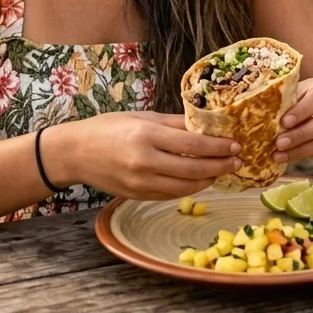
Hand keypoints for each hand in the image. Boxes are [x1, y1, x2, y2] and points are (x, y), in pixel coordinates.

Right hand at [52, 112, 240, 200]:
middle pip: (194, 168)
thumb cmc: (107, 128)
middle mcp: (145, 161)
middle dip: (221, 165)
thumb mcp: (141, 117)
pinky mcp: (138, 195)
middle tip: (237, 161)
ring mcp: (141, 182)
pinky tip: (200, 180)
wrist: (75, 153)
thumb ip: (174, 123)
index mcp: (147, 136)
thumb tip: (204, 125)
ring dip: (209, 180)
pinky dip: (190, 188)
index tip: (236, 144)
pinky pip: (171, 194)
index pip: (193, 144)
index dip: (218, 146)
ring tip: (222, 171)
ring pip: (186, 186)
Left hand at [272, 71, 312, 163]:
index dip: (303, 111)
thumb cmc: (312, 94)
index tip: (284, 122)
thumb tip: (269, 116)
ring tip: (281, 155)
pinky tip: (293, 156)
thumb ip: (291, 100)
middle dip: (301, 134)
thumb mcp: (303, 90)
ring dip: (303, 150)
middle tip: (279, 144)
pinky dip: (310, 154)